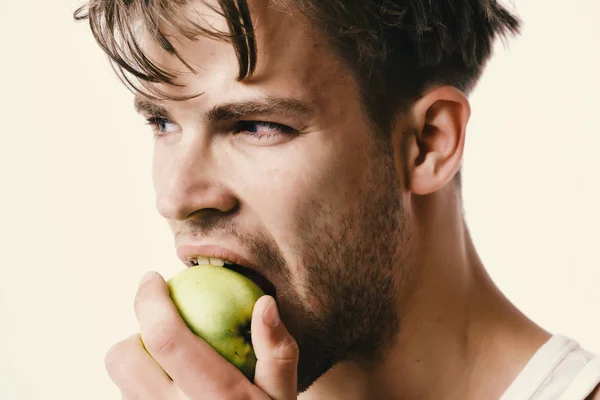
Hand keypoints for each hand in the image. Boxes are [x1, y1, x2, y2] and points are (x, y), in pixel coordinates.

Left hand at [105, 271, 298, 399]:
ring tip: (172, 362)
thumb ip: (278, 350)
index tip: (152, 278)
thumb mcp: (283, 395)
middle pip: (122, 358)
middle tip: (165, 327)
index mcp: (214, 396)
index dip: (150, 301)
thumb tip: (264, 303)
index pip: (166, 339)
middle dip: (134, 331)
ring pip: (120, 382)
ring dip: (138, 361)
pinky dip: (141, 386)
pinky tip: (170, 387)